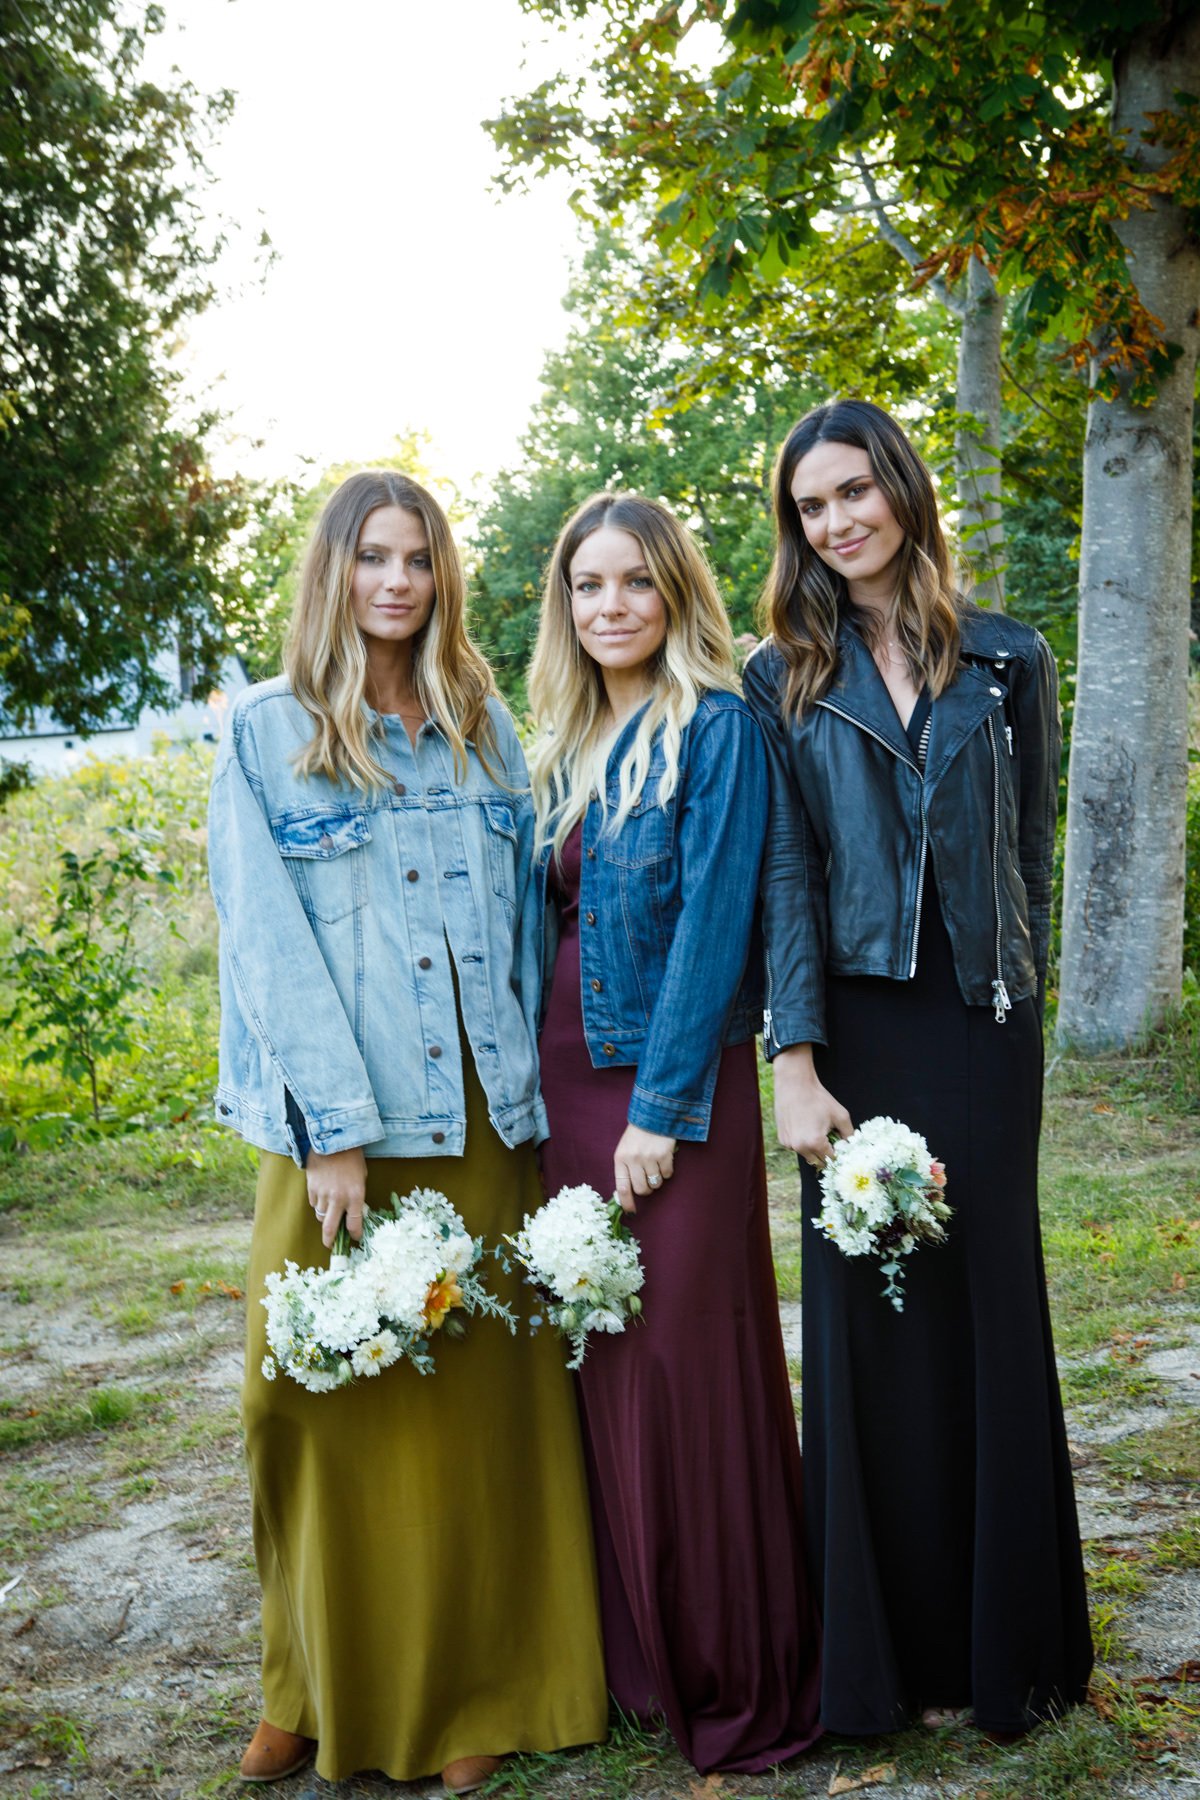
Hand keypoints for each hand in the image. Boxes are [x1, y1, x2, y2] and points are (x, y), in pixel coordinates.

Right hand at [305, 1147, 367, 1247]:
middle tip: (330, 1245)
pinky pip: (313, 1203)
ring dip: (325, 1215)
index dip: (354, 1233)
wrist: (333, 1139)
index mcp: (355, 1196)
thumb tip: (352, 1211)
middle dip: (329, 1240)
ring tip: (329, 1207)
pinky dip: (317, 1202)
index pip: (354, 1224)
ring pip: (320, 1215)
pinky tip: (322, 1192)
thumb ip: (357, 1196)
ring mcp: (323, 1194)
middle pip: (330, 1228)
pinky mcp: (311, 1188)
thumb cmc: (352, 1157)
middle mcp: (338, 1199)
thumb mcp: (362, 1177)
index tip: (354, 1237)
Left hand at [613, 1124, 676, 1213]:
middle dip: (646, 1190)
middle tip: (648, 1183)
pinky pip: (667, 1174)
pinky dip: (667, 1171)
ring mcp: (650, 1157)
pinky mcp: (664, 1154)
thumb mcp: (624, 1149)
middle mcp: (634, 1159)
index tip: (631, 1211)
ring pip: (655, 1184)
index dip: (626, 1202)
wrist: (653, 1114)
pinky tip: (664, 1160)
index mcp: (620, 1158)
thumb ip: (625, 1168)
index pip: (622, 1187)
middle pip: (641, 1189)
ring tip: (655, 1168)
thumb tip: (626, 1193)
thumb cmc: (637, 1135)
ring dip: (657, 1180)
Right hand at [772, 1045, 852, 1167]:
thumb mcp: (840, 1115)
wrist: (794, 1084)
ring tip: (816, 1130)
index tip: (840, 1147)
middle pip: (818, 1162)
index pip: (831, 1160)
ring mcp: (789, 1144)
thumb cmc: (818, 1098)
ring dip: (813, 1149)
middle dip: (826, 1154)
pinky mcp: (782, 1139)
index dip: (838, 1154)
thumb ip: (849, 1134)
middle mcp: (800, 1147)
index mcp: (815, 1143)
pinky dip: (802, 1142)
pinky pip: (796, 1147)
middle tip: (829, 1139)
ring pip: (806, 1155)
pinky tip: (804, 1127)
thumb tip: (850, 1146)